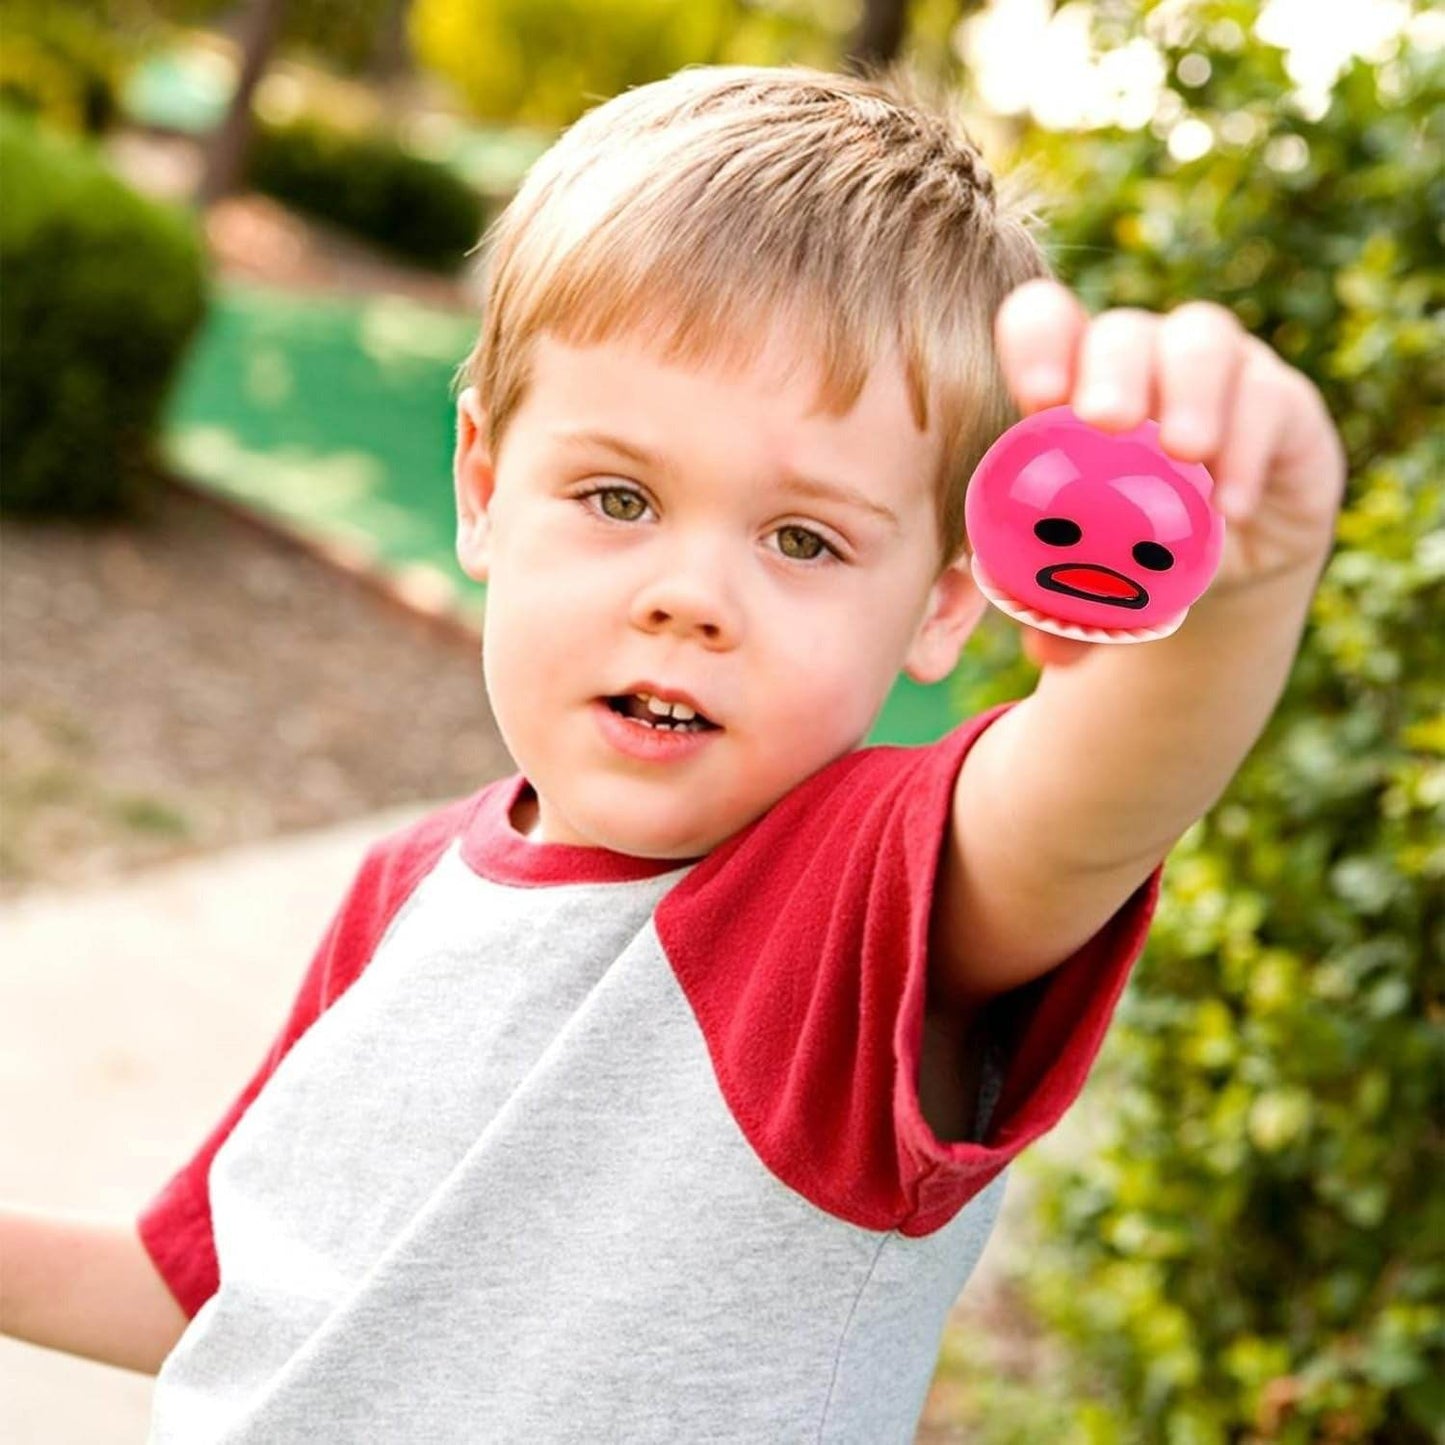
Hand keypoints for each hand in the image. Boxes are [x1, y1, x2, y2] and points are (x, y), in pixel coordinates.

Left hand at [991, 278, 1347, 668]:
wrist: (1220, 573)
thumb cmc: (1124, 556)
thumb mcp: (1086, 581)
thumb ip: (1057, 606)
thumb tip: (1046, 646)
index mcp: (1070, 383)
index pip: (1044, 322)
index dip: (1037, 339)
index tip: (1034, 398)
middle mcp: (1142, 361)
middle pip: (1124, 329)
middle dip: (1112, 368)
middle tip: (1105, 423)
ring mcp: (1216, 370)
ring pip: (1202, 339)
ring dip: (1190, 393)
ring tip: (1182, 454)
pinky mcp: (1282, 400)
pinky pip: (1270, 400)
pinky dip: (1248, 451)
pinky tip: (1232, 506)